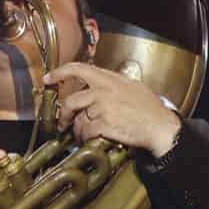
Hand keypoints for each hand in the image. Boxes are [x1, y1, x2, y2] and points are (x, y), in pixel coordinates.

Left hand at [44, 63, 180, 157]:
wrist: (160, 126)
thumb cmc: (150, 109)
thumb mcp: (132, 87)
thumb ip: (112, 85)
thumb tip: (96, 87)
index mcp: (110, 79)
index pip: (78, 69)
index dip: (59, 73)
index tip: (48, 79)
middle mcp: (103, 90)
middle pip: (71, 101)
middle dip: (64, 114)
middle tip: (64, 122)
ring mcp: (102, 107)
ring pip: (78, 119)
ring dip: (78, 130)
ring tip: (84, 134)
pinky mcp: (103, 124)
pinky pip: (85, 132)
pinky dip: (86, 138)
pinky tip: (93, 139)